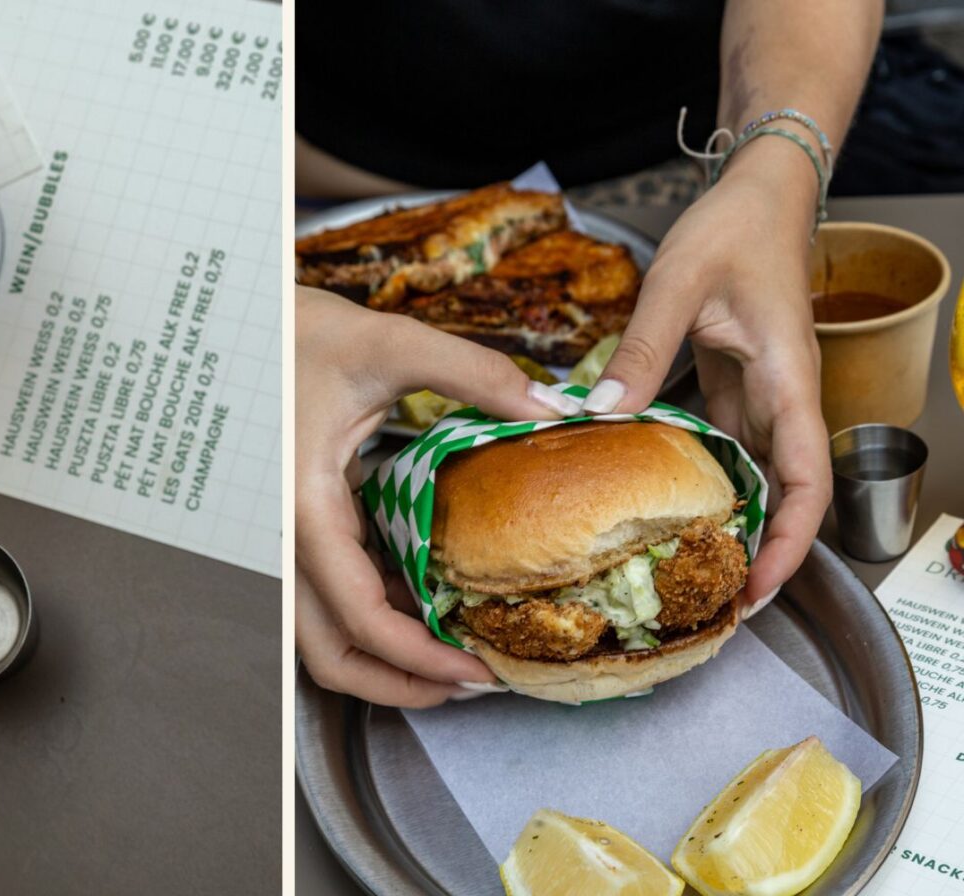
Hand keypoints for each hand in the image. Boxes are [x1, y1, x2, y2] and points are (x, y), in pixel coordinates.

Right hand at [296, 286, 579, 705]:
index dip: (418, 659)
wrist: (244, 316)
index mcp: (303, 508)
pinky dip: (374, 613)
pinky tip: (423, 598)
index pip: (357, 617)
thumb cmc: (302, 330)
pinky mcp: (300, 524)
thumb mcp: (391, 344)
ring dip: (383, 657)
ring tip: (451, 654)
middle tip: (466, 683)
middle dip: (396, 684)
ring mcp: (286, 536)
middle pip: (328, 652)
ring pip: (323, 633)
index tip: (475, 671)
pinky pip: (331, 593)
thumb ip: (476, 374)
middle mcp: (284, 536)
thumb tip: (556, 410)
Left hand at [581, 138, 831, 614]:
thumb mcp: (679, 284)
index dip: (791, 542)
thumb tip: (597, 413)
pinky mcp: (733, 384)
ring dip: (731, 520)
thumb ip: (641, 349)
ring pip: (755, 473)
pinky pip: (723, 444)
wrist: (758, 193)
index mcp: (785, 379)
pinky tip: (661, 502)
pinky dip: (701, 479)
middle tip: (710, 602)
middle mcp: (781, 396)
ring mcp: (759, 393)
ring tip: (684, 568)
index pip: (806, 479)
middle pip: (785, 492)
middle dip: (758, 550)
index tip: (760, 588)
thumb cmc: (733, 228)